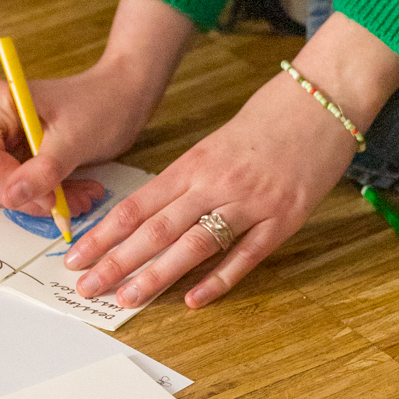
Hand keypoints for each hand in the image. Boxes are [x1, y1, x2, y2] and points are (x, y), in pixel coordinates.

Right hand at [0, 0, 194, 218]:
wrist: (125, 96)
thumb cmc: (101, 103)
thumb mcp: (72, 140)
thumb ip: (42, 170)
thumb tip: (13, 195)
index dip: (8, 183)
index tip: (43, 198)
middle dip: (30, 196)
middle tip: (63, 205)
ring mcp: (11, 141)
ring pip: (14, 187)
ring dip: (47, 200)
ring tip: (83, 199)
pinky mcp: (28, 156)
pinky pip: (32, 187)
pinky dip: (55, 196)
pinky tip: (81, 195)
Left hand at [65, 14, 398, 311]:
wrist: (323, 98)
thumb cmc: (269, 119)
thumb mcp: (217, 144)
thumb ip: (188, 180)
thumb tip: (152, 215)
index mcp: (194, 163)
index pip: (137, 205)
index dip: (103, 234)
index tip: (75, 257)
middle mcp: (215, 183)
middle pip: (156, 228)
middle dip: (116, 261)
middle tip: (86, 286)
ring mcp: (250, 202)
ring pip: (194, 244)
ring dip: (157, 275)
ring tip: (127, 299)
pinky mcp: (283, 218)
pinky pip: (245, 255)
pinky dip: (218, 280)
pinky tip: (193, 300)